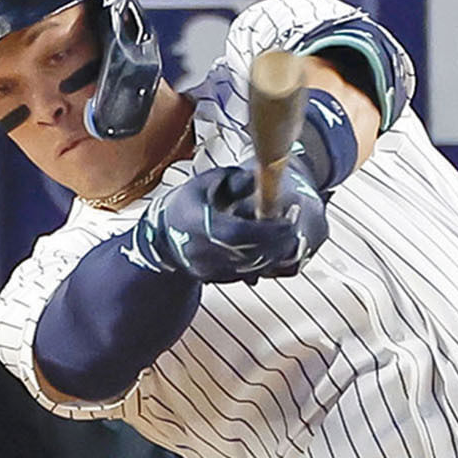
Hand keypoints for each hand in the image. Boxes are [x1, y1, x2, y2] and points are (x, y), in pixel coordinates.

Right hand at [128, 163, 326, 283]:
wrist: (163, 237)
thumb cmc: (188, 205)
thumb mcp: (207, 183)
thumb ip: (235, 180)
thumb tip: (260, 179)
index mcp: (197, 224)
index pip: (237, 233)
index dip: (266, 229)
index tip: (288, 219)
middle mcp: (201, 252)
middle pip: (249, 254)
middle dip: (277, 242)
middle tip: (293, 226)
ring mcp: (208, 269)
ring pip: (252, 267)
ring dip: (274, 253)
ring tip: (285, 235)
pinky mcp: (215, 279)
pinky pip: (247, 273)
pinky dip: (263, 262)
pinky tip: (270, 246)